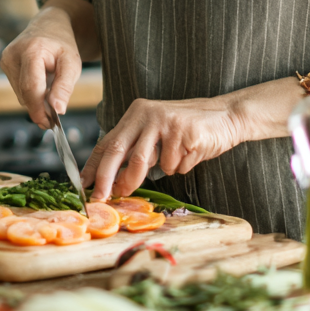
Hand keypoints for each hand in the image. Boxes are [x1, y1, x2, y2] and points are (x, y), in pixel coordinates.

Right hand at [0, 5, 83, 128]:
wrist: (49, 26)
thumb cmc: (61, 44)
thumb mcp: (72, 63)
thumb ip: (64, 86)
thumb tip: (58, 110)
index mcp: (31, 50)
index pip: (31, 87)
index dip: (39, 109)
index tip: (49, 124)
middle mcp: (13, 54)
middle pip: (24, 93)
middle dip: (39, 109)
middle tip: (54, 118)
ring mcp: (6, 59)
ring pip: (20, 93)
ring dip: (35, 100)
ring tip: (50, 92)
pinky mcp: (4, 64)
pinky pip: (17, 88)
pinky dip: (30, 93)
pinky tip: (40, 85)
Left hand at [81, 95, 245, 200]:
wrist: (226, 116)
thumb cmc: (188, 129)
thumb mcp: (157, 135)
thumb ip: (136, 151)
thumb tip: (112, 181)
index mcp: (137, 112)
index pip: (108, 140)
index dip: (94, 164)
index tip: (83, 184)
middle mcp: (148, 114)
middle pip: (118, 149)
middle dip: (107, 177)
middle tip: (101, 198)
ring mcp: (166, 122)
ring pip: (146, 162)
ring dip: (150, 175)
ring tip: (167, 165)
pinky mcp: (186, 134)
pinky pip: (174, 165)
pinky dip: (181, 167)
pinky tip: (191, 152)